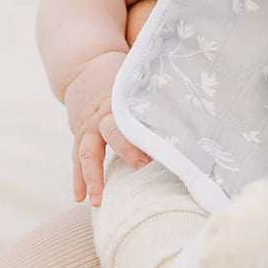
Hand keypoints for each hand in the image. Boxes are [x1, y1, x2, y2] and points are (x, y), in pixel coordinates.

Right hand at [63, 51, 149, 206]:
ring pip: (86, 156)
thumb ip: (154, 90)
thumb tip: (189, 100)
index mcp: (115, 102)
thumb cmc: (116, 73)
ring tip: (96, 202)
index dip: (139, 136)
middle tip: (140, 168)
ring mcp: (87, 130)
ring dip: (91, 179)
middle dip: (125, 153)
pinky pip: (77, 161)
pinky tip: (81, 199)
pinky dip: (79, 180)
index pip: (129, 120)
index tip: (153, 153)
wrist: (81, 65)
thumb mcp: (134, 77)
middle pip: (110, 137)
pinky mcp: (80, 138)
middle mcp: (99, 118)